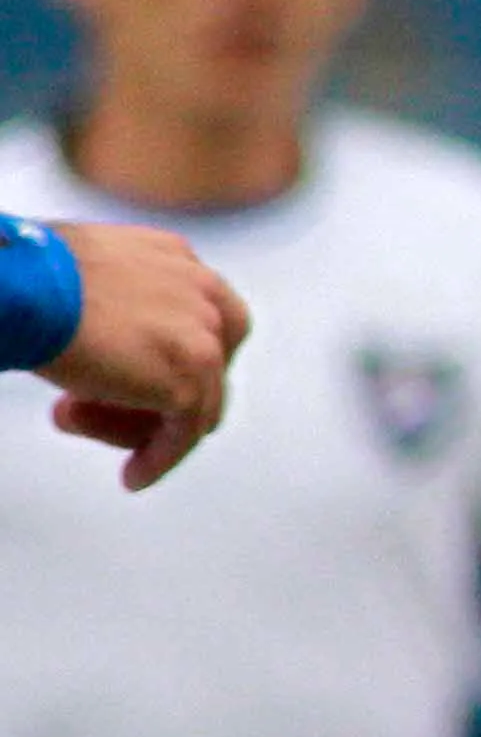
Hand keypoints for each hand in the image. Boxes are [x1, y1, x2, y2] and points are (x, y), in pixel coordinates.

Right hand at [40, 223, 250, 486]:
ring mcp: (201, 339)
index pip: (202, 320)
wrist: (19, 287)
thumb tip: (105, 339)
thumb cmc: (27, 276)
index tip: (134, 378)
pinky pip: (184, 434)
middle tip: (95, 406)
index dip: (169, 355)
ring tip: (75, 420)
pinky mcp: (188, 382)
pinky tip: (133, 476)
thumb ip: (116, 300)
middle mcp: (202, 293)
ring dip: (138, 422)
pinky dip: (160, 458)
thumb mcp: (82, 273)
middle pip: (204, 364)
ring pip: (193, 403)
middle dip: (154, 390)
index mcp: (178, 260)